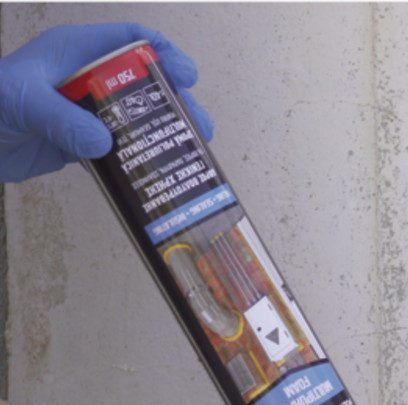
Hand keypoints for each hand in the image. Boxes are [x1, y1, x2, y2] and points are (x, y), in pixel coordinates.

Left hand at [0, 23, 213, 182]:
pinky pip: (117, 151)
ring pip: (134, 120)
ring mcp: (83, 114)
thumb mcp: (22, 102)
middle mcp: (84, 80)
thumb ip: (62, 119)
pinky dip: (139, 161)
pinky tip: (157, 174)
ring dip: (162, 136)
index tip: (186, 76)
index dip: (161, 53)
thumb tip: (105, 142)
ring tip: (188, 153)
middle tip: (199, 128)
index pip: (126, 41)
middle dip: (174, 103)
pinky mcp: (79, 145)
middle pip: (141, 85)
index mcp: (74, 53)